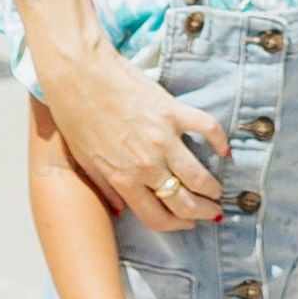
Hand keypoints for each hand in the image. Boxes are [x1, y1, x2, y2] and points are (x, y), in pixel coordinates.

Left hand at [40, 47, 228, 232]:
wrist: (77, 72)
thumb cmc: (74, 114)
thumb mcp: (84, 160)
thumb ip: (105, 188)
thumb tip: (120, 211)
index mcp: (123, 178)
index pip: (158, 218)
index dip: (176, 226)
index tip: (187, 224)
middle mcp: (146, 163)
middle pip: (184, 202)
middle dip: (202, 212)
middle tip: (211, 211)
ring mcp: (162, 136)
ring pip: (198, 175)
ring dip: (212, 187)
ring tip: (217, 189)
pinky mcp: (172, 110)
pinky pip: (206, 129)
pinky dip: (219, 141)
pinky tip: (223, 150)